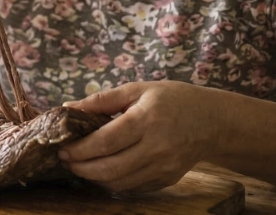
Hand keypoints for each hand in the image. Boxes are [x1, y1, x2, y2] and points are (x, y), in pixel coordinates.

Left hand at [59, 81, 221, 192]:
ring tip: (81, 165)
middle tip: (66, 160)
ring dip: (94, 177)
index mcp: (147, 119)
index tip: (63, 148)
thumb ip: (102, 100)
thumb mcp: (138, 90)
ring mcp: (163, 167)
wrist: (212, 121)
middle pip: (109, 168)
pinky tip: (103, 169)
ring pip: (119, 183)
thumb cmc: (173, 99)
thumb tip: (67, 109)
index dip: (79, 149)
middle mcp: (156, 147)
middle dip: (81, 168)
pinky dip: (113, 181)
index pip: (105, 142)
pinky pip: (132, 187)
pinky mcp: (167, 179)